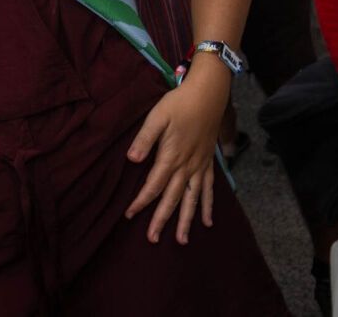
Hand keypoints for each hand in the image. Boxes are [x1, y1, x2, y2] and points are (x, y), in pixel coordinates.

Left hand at [125, 66, 228, 243]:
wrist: (208, 96)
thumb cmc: (178, 105)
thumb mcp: (156, 117)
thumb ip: (144, 139)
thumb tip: (131, 160)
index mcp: (171, 157)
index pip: (153, 186)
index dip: (141, 202)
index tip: (129, 216)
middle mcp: (186, 167)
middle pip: (172, 199)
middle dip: (162, 220)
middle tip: (153, 239)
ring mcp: (199, 167)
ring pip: (192, 200)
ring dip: (186, 221)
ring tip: (181, 240)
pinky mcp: (208, 164)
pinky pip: (208, 190)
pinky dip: (208, 207)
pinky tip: (208, 222)